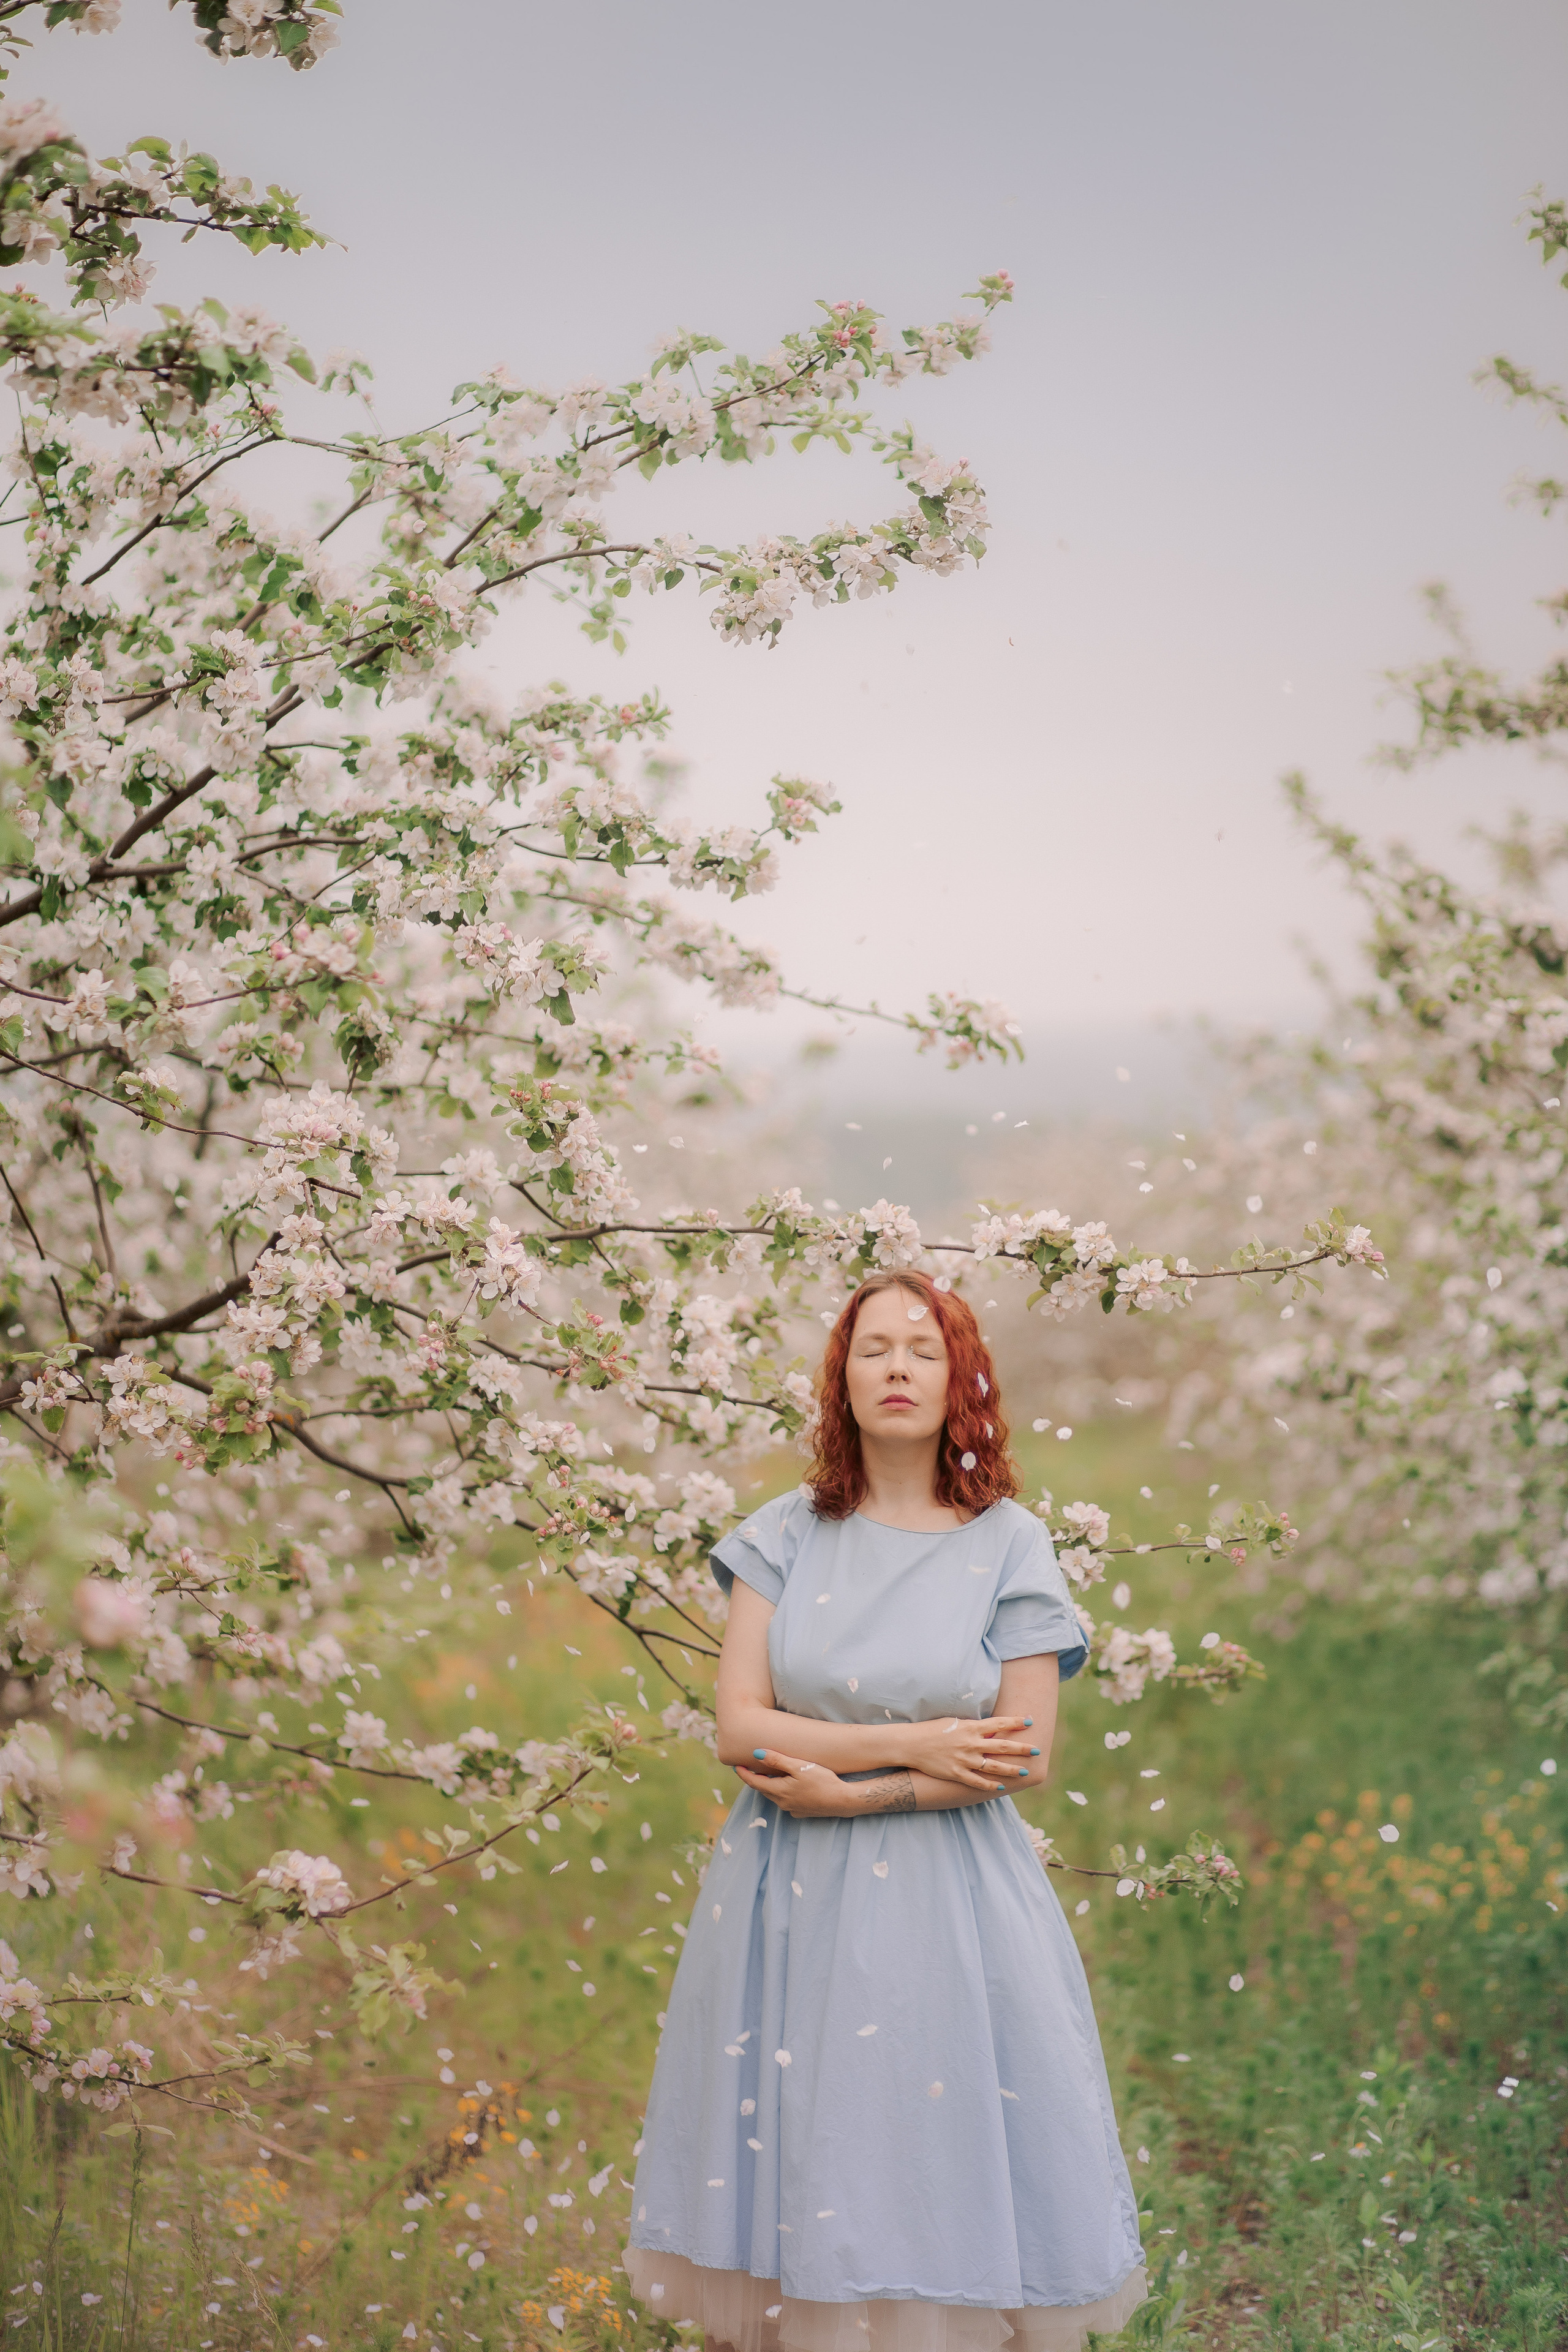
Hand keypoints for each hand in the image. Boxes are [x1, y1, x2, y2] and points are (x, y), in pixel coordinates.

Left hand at [735, 1752, 861, 1817]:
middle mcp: (782, 1803)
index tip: (736, 1766)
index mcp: (779, 1791)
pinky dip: (782, 1792)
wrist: (842, 1800)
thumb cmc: (821, 1780)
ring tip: (768, 1775)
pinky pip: (786, 1801)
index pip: (754, 1783)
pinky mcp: (802, 1812)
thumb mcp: (798, 1766)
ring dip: (769, 1786)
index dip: (744, 1774)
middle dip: (756, 1779)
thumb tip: (756, 1754)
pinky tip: (789, 1786)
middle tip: (749, 1768)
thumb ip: (777, 1760)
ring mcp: (792, 1809)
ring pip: (775, 1796)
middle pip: (764, 1790)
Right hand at [898, 1714, 1037, 1791]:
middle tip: (1036, 1749)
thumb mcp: (954, 1722)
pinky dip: (990, 1785)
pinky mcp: (956, 1773)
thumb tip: (990, 1728)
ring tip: (1025, 1771)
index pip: (998, 1723)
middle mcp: (970, 1744)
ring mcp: (964, 1760)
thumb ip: (972, 1726)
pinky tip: (1001, 1786)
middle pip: (1002, 1746)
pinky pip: (977, 1781)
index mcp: (970, 1727)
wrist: (912, 1744)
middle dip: (1021, 1748)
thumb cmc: (932, 1730)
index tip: (1030, 1721)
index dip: (1015, 1722)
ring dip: (1011, 1769)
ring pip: (994, 1767)